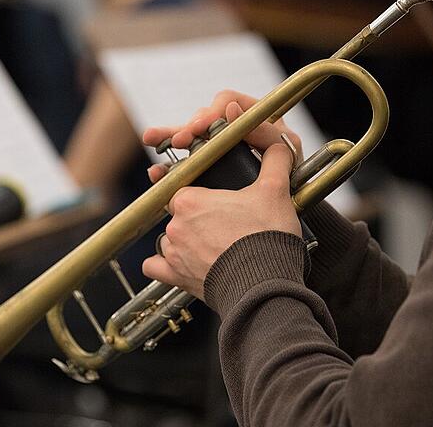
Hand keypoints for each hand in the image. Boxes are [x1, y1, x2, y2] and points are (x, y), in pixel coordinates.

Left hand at [142, 144, 301, 299]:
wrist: (264, 284)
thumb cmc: (267, 236)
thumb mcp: (275, 192)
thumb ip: (274, 162)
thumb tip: (278, 148)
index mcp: (190, 199)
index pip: (185, 187)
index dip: (204, 194)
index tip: (219, 202)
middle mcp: (175, 224)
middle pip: (179, 214)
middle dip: (198, 218)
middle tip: (224, 225)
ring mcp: (173, 252)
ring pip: (169, 239)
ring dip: (185, 241)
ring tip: (212, 246)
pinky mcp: (175, 277)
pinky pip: (155, 268)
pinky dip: (164, 266)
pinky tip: (180, 263)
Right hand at [143, 89, 302, 181]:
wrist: (288, 213)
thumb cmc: (294, 177)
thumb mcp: (285, 150)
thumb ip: (264, 130)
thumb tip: (231, 111)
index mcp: (254, 117)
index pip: (227, 102)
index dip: (213, 111)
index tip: (201, 127)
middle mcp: (232, 129)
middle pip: (202, 118)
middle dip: (187, 127)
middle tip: (179, 141)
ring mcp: (217, 149)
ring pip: (188, 138)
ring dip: (168, 137)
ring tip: (152, 139)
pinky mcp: (205, 170)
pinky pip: (183, 165)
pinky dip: (168, 167)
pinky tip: (155, 171)